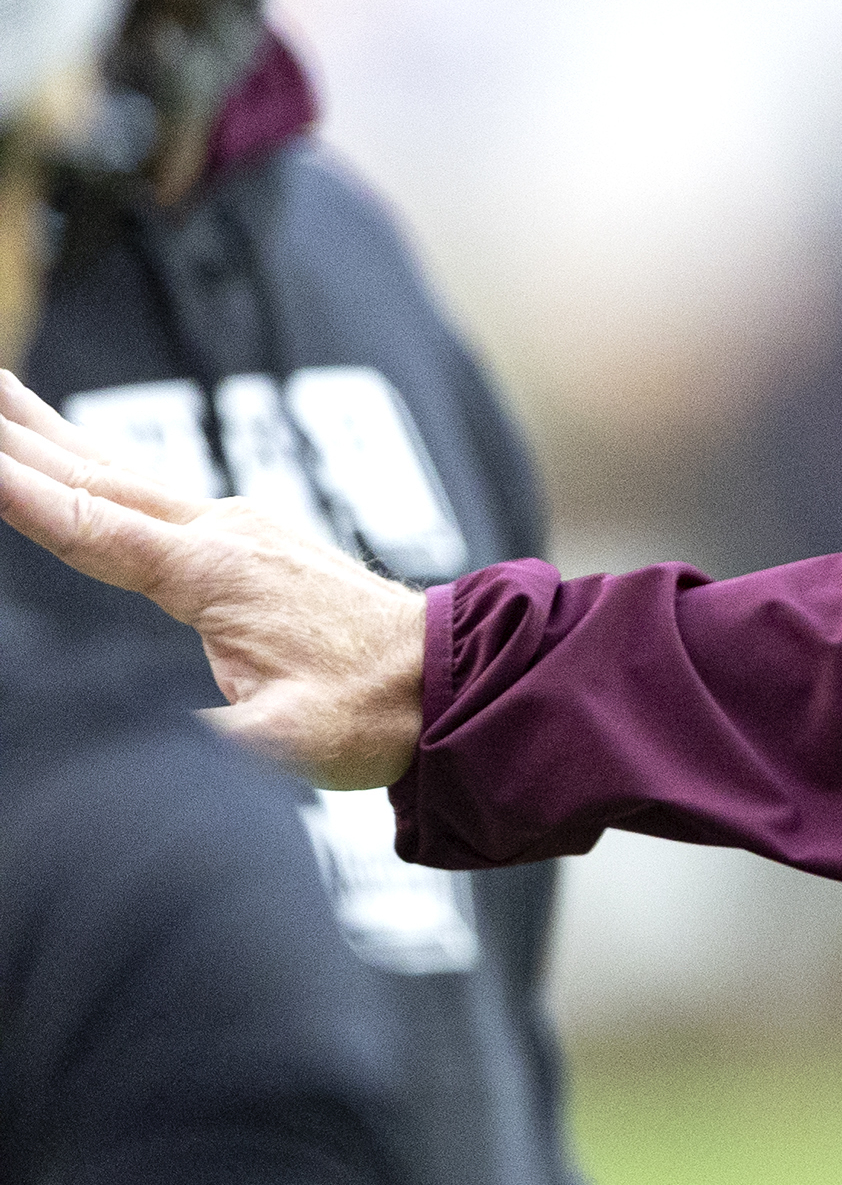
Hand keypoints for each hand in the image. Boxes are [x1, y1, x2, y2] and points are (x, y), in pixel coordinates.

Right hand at [0, 369, 425, 786]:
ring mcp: (235, 528)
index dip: (14, 489)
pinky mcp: (246, 540)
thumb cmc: (373, 712)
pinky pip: (150, 492)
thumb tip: (142, 751)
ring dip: (47, 433)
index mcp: (213, 572)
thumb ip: (203, 742)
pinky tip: (76, 455)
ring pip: (118, 473)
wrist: (454, 680)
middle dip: (15, 433)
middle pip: (89, 475)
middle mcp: (219, 532)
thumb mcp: (282, 744)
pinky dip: (95, 464)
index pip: (86, 524)